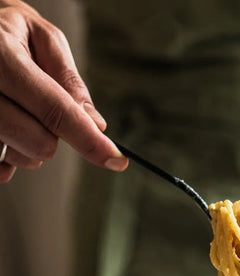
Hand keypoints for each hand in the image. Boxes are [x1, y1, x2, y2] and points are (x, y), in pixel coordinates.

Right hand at [0, 0, 127, 182]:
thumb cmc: (8, 30)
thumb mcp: (42, 37)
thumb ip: (68, 78)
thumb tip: (95, 123)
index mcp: (1, 57)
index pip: (54, 110)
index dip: (88, 139)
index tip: (114, 158)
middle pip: (39, 142)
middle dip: (55, 135)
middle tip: (45, 110)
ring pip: (21, 157)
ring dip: (31, 145)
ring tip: (20, 113)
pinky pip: (0, 168)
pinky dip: (12, 156)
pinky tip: (8, 133)